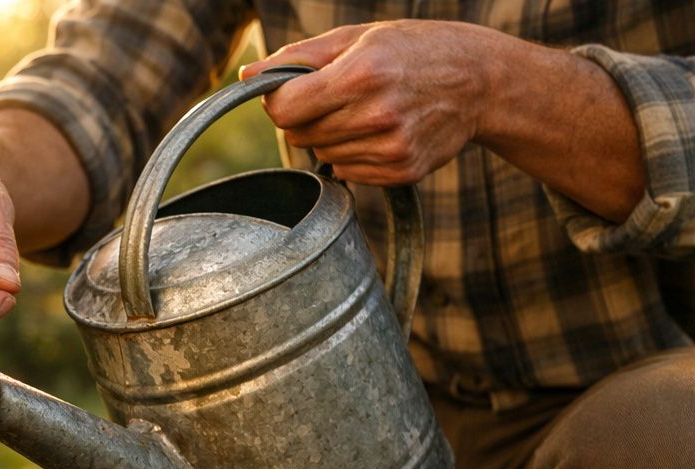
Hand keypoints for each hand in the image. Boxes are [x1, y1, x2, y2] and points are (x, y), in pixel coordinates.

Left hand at [242, 21, 497, 186]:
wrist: (479, 80)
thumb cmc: (412, 50)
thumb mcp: (357, 39)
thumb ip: (298, 58)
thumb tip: (247, 75)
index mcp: (362, 75)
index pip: (284, 110)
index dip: (280, 101)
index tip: (293, 91)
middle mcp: (377, 115)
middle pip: (300, 135)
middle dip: (307, 117)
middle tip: (339, 96)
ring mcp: (391, 147)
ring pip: (323, 155)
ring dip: (332, 136)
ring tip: (366, 111)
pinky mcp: (401, 171)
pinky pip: (348, 172)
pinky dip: (354, 154)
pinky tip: (380, 131)